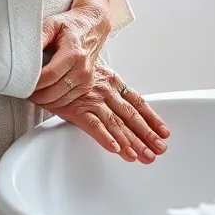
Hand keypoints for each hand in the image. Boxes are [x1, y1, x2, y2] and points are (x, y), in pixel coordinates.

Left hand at [30, 3, 110, 108]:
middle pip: (54, 92)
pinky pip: (67, 103)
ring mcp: (86, 79)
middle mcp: (82, 69)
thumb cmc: (70, 25)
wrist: (93, 26)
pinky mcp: (87, 85)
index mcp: (73, 53)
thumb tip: (24, 51)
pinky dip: (53, 104)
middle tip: (23, 89)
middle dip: (35, 95)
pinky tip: (44, 96)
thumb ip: (39, 36)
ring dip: (43, 101)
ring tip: (32, 93)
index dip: (34, 83)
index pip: (50, 76)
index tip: (22, 82)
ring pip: (60, 102)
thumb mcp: (52, 24)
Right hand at [41, 65, 170, 163]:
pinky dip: (106, 138)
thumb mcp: (95, 73)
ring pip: (116, 124)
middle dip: (146, 135)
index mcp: (113, 82)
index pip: (137, 102)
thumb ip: (108, 88)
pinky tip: (116, 150)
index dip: (152, 118)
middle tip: (159, 151)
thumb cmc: (70, 66)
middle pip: (131, 117)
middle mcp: (106, 91)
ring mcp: (92, 100)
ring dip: (130, 142)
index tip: (164, 132)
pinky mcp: (76, 109)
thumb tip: (123, 105)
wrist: (50, 57)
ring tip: (143, 157)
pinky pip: (94, 125)